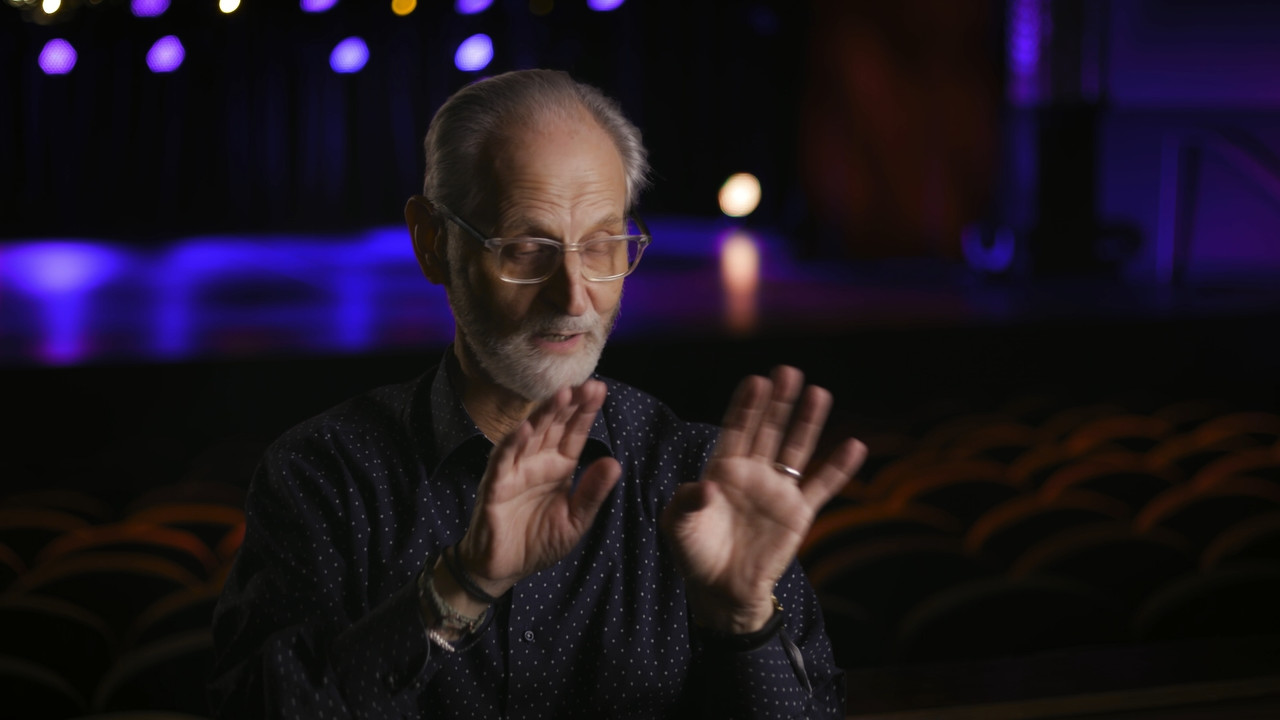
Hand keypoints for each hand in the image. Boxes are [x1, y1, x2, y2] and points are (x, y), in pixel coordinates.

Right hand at [456, 381, 620, 597]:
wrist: (503, 570)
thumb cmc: (538, 542)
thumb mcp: (575, 522)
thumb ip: (592, 493)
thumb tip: (614, 462)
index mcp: (559, 467)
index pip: (574, 434)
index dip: (585, 412)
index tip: (599, 389)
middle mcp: (538, 462)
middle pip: (554, 426)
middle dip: (569, 405)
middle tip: (585, 384)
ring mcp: (515, 471)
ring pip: (530, 435)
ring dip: (543, 415)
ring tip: (561, 395)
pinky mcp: (495, 485)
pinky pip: (503, 460)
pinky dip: (512, 443)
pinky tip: (526, 428)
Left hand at [660, 366, 865, 633]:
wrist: (720, 590)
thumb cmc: (694, 553)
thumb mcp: (676, 526)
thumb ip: (685, 502)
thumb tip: (707, 485)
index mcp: (722, 469)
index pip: (737, 429)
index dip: (747, 406)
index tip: (756, 381)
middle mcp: (753, 473)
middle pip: (769, 430)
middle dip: (777, 403)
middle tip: (787, 371)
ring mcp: (777, 492)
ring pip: (796, 450)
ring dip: (807, 423)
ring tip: (818, 392)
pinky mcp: (798, 514)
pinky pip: (822, 487)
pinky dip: (838, 468)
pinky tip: (854, 445)